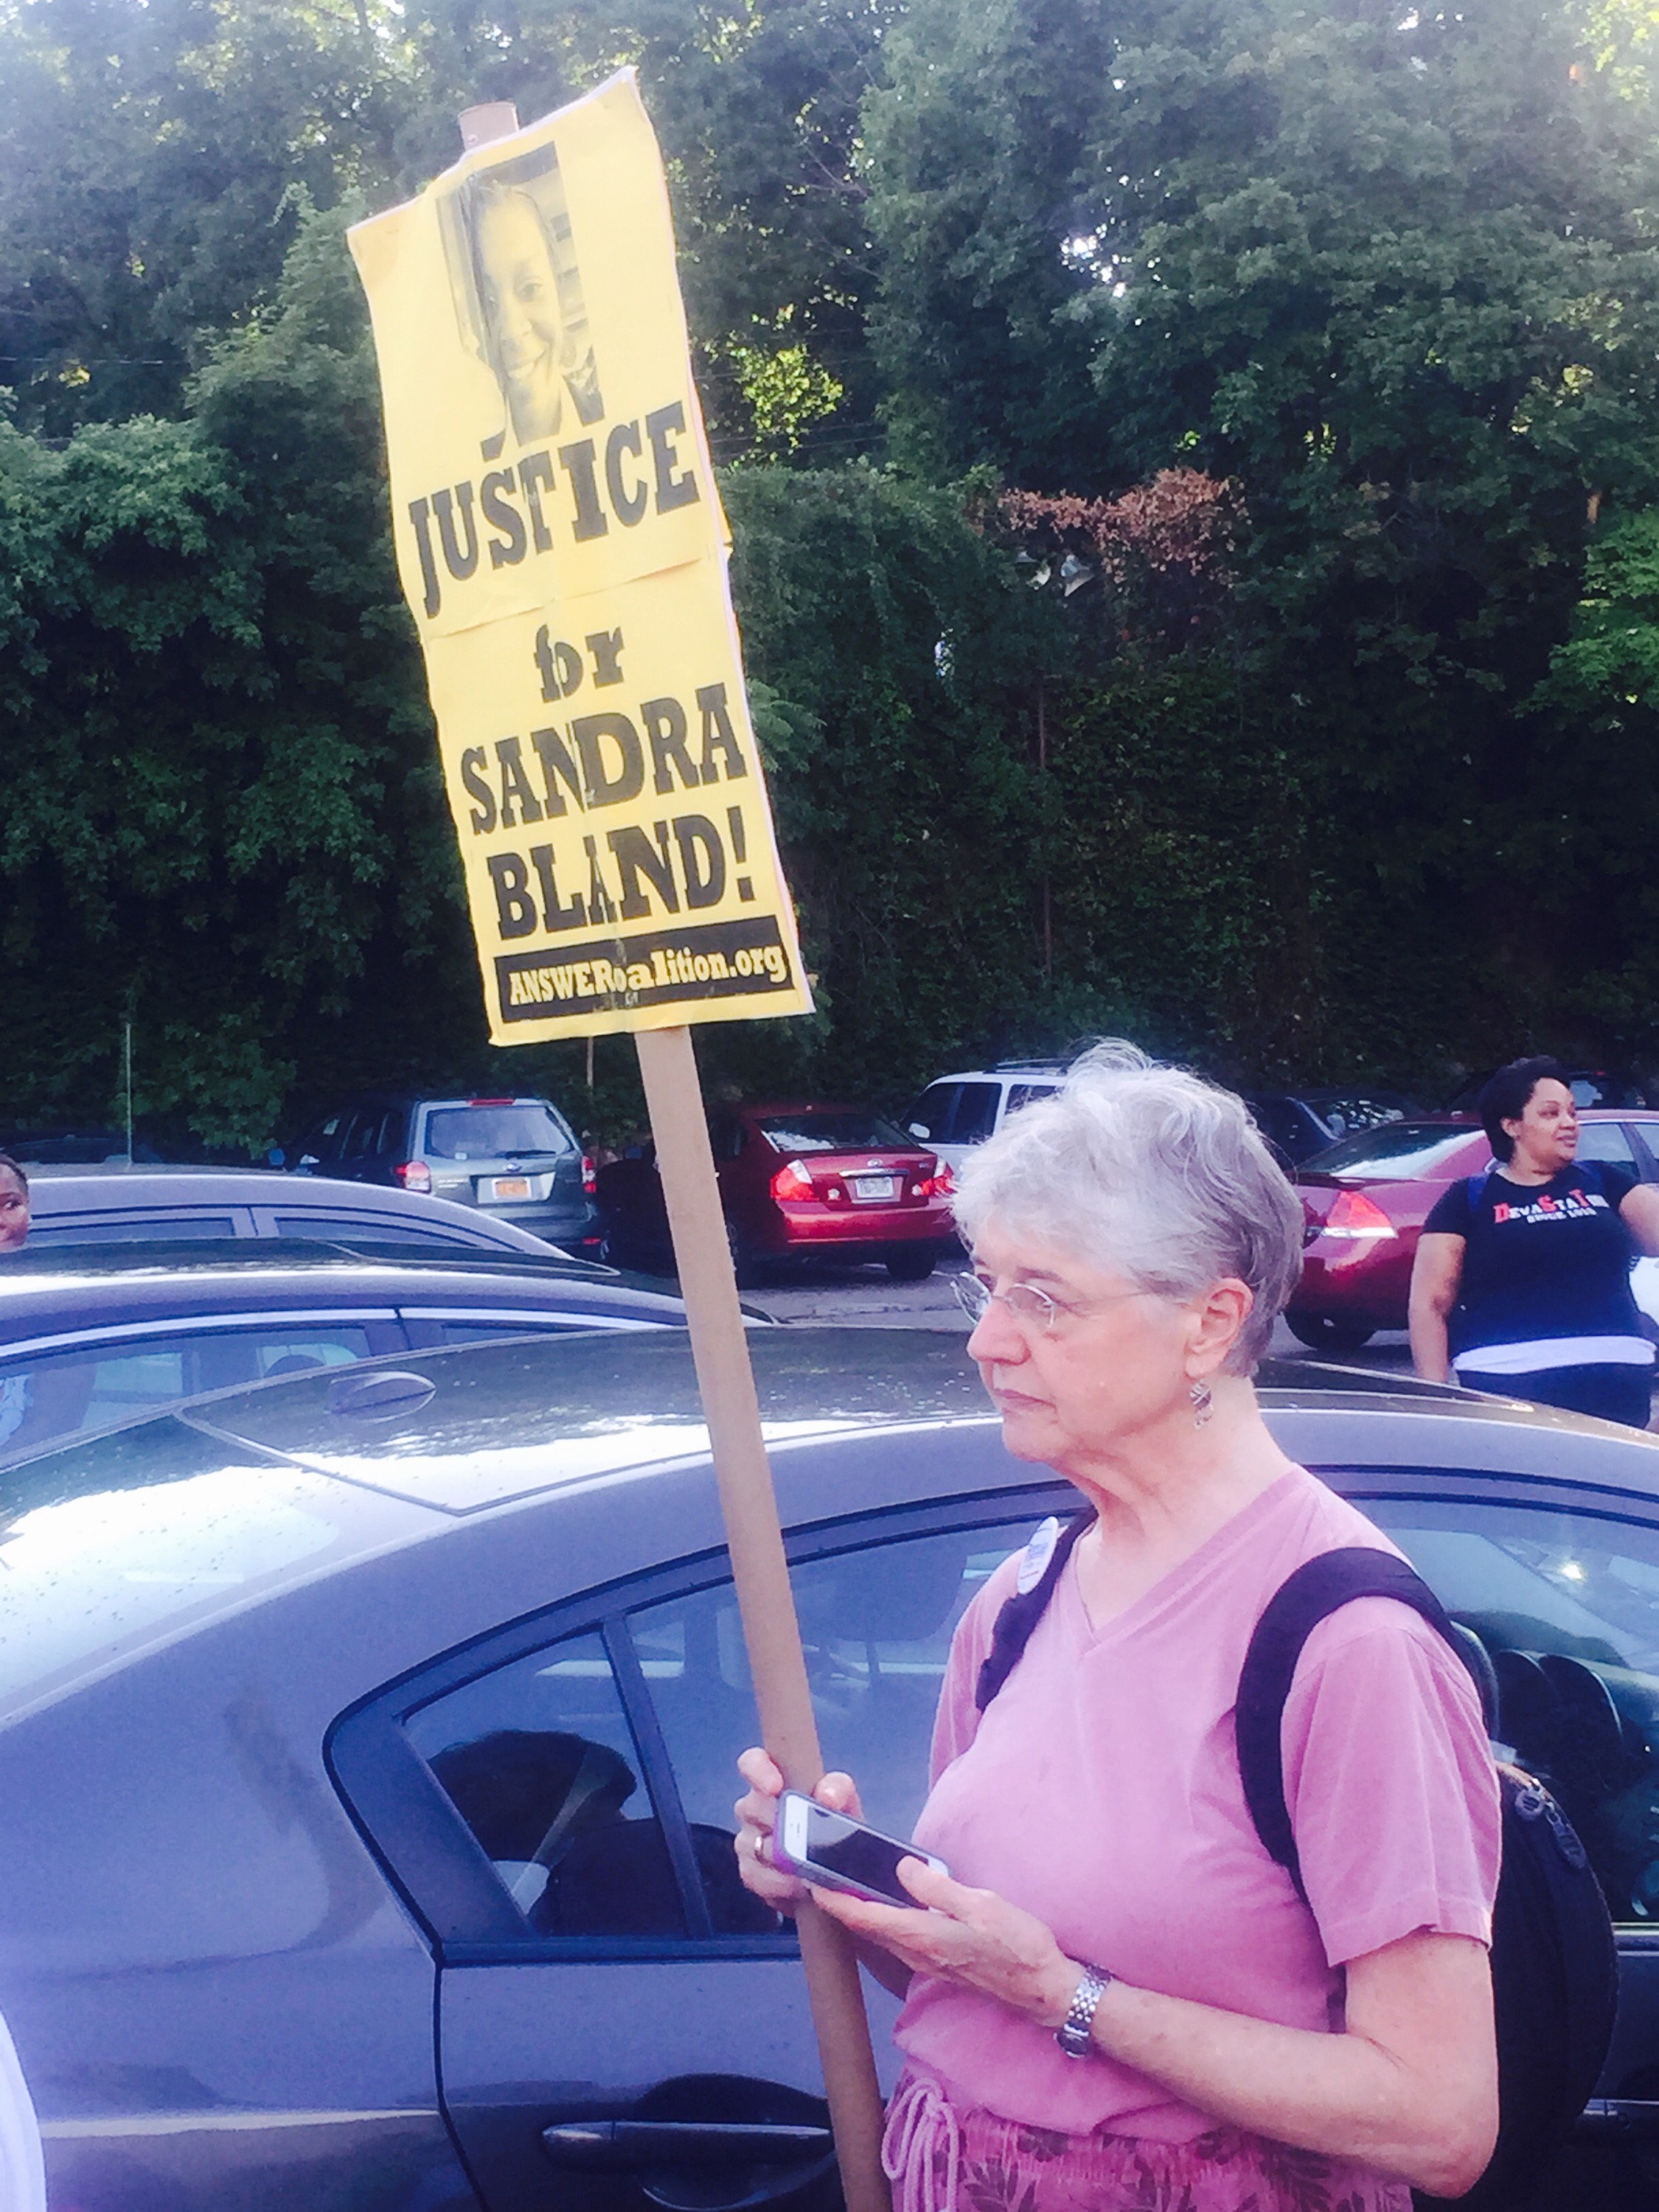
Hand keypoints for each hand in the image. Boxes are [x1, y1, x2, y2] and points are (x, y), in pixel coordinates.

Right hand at [733, 1748, 863, 1913]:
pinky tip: (796, 1887)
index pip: (753, 1762)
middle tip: (801, 1837)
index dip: (758, 1770)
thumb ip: (838, 1789)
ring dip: (782, 1858)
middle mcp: (755, 1806)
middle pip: (751, 1806)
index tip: (775, 1787)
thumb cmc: (837, 1828)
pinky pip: (755, 1877)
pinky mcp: (749, 1872)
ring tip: (806, 1868)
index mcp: (775, 1780)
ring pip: (754, 1845)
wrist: (837, 1874)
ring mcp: (748, 1840)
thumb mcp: (845, 1805)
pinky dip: (779, 1885)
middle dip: (777, 1822)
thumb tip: (826, 1795)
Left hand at [810, 1857, 1076, 2027]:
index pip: (863, 1918)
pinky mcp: (940, 1965)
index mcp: (921, 1936)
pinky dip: (883, 1923)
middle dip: (841, 1905)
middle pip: (866, 1930)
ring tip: (848, 1886)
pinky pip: (899, 1942)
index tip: (811, 1880)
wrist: (1044, 1990)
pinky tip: (889, 1907)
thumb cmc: (1018, 1946)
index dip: (834, 1901)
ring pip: (881, 1937)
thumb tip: (902, 1869)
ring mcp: (927, 1963)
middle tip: (823, 1875)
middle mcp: (916, 1954)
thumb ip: (938, 1888)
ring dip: (861, 1915)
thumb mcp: (982, 1906)